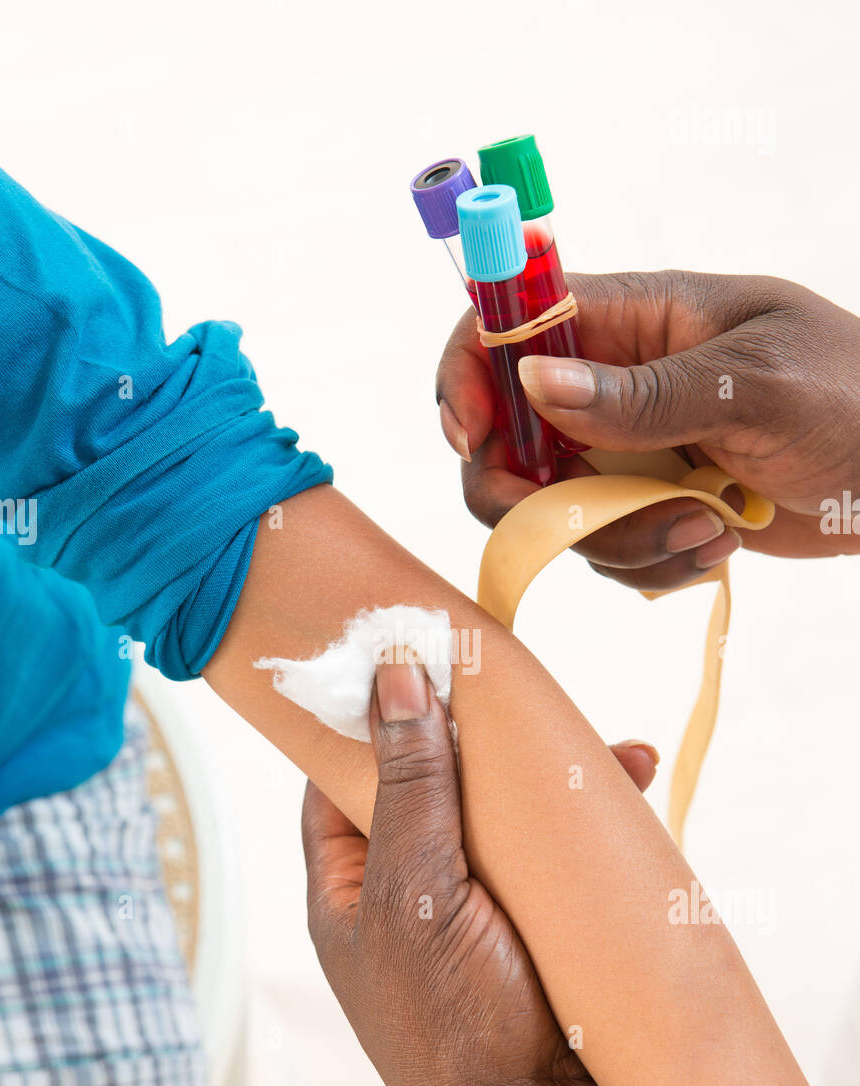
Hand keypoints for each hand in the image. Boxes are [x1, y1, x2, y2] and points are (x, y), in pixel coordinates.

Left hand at [301, 653, 719, 1085]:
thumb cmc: (449, 1027)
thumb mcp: (415, 892)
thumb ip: (407, 786)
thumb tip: (392, 679)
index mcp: (348, 881)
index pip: (339, 773)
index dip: (366, 713)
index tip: (406, 652)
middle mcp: (407, 884)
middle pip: (432, 779)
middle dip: (480, 734)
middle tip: (519, 687)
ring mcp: (473, 899)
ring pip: (501, 808)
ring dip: (549, 772)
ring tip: (607, 747)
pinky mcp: (534, 913)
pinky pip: (554, 844)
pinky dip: (588, 814)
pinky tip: (628, 786)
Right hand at [436, 270, 859, 591]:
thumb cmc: (857, 396)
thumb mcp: (758, 385)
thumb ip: (645, 391)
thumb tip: (536, 381)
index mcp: (634, 319)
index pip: (508, 326)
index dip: (468, 377)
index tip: (475, 440)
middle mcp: (614, 384)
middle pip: (508, 440)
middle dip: (531, 497)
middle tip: (584, 524)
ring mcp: (629, 452)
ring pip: (556, 511)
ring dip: (618, 539)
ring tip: (709, 528)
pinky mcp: (651, 507)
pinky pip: (606, 549)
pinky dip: (652, 563)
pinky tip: (720, 542)